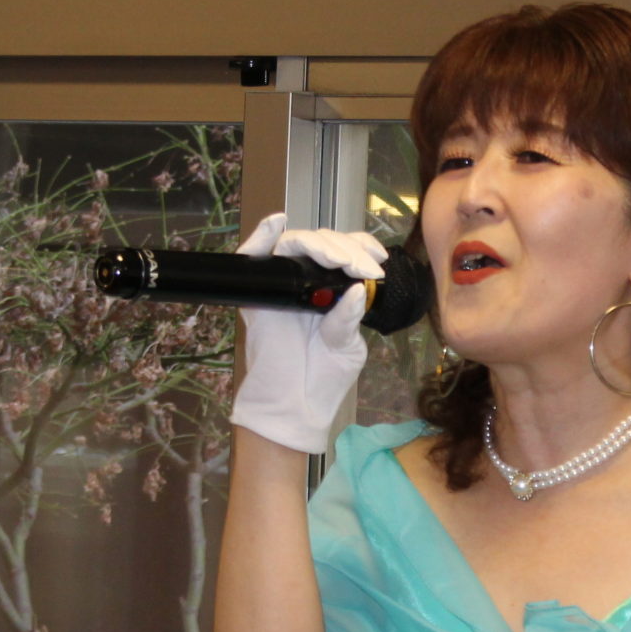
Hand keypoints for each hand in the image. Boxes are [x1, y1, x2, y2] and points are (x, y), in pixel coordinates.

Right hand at [227, 213, 385, 453]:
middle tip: (362, 268)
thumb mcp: (346, 346)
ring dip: (318, 244)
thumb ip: (349, 317)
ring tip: (338, 260)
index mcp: (333, 290)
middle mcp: (307, 281)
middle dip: (346, 249)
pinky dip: (261, 236)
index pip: (346, 253)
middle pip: (322, 243)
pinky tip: (277, 224)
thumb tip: (356, 288)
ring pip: (295, 244)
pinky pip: (252, 257)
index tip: (378, 259)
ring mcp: (281, 284)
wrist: (294, 407)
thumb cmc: (323, 378)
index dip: (361, 246)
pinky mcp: (256, 294)